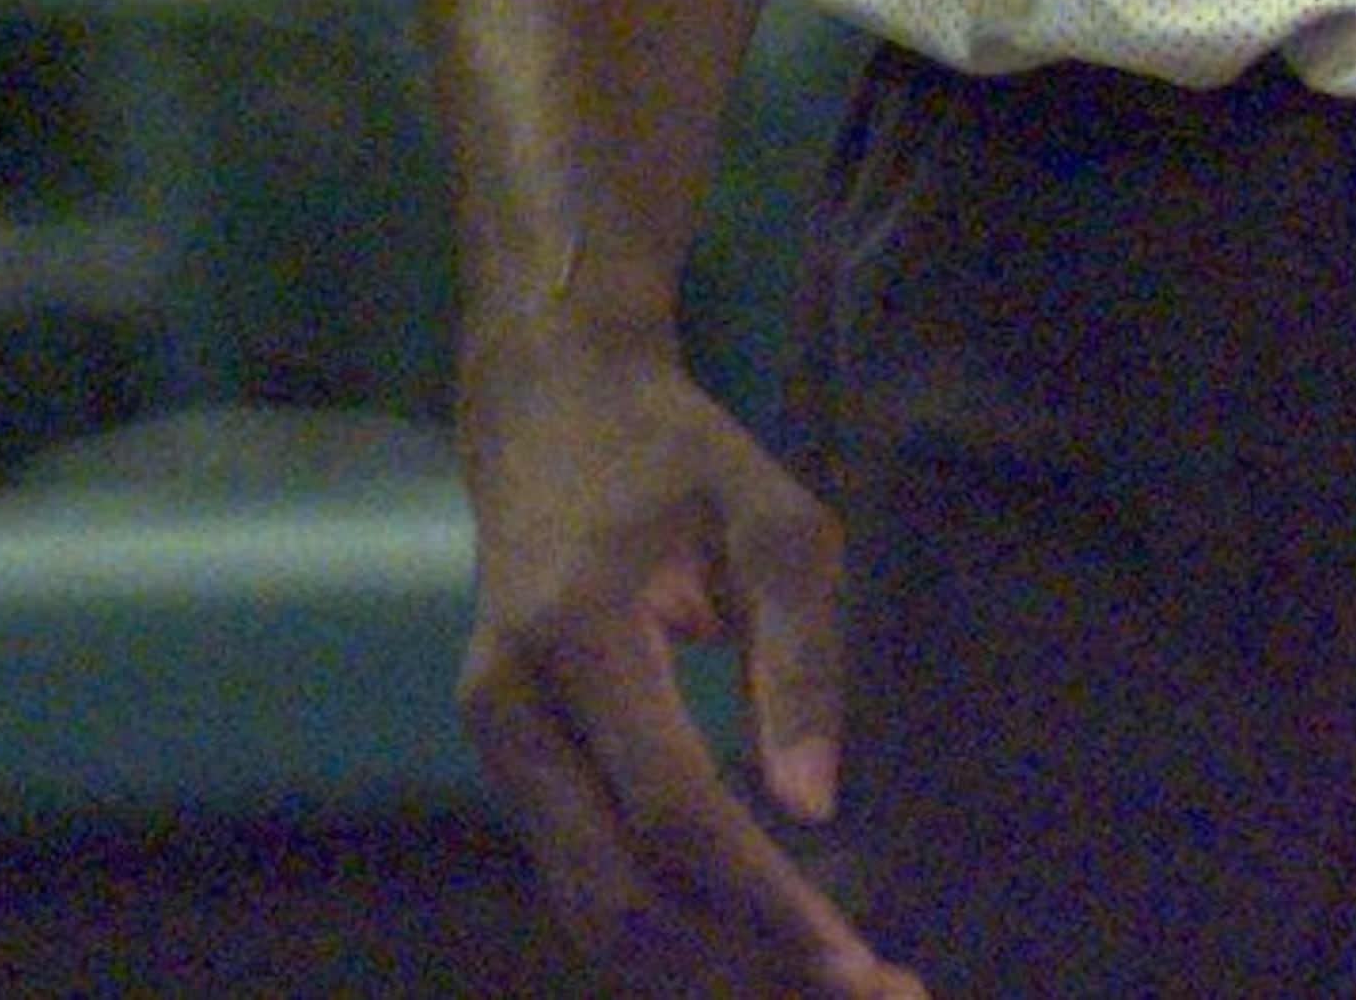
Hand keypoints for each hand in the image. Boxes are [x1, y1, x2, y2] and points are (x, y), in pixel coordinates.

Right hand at [456, 320, 931, 997]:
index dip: (763, 899)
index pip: (673, 810)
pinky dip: (669, 930)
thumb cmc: (676, 455)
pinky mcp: (510, 767)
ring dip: (701, 972)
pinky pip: (585, 877)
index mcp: (577, 633)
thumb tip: (813, 807)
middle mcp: (513, 709)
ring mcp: (496, 746)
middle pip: (616, 897)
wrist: (546, 413)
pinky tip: (754, 947)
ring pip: (591, 909)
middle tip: (860, 995)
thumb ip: (799, 650)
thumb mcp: (772, 514)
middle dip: (733, 969)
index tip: (854, 962)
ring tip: (820, 984)